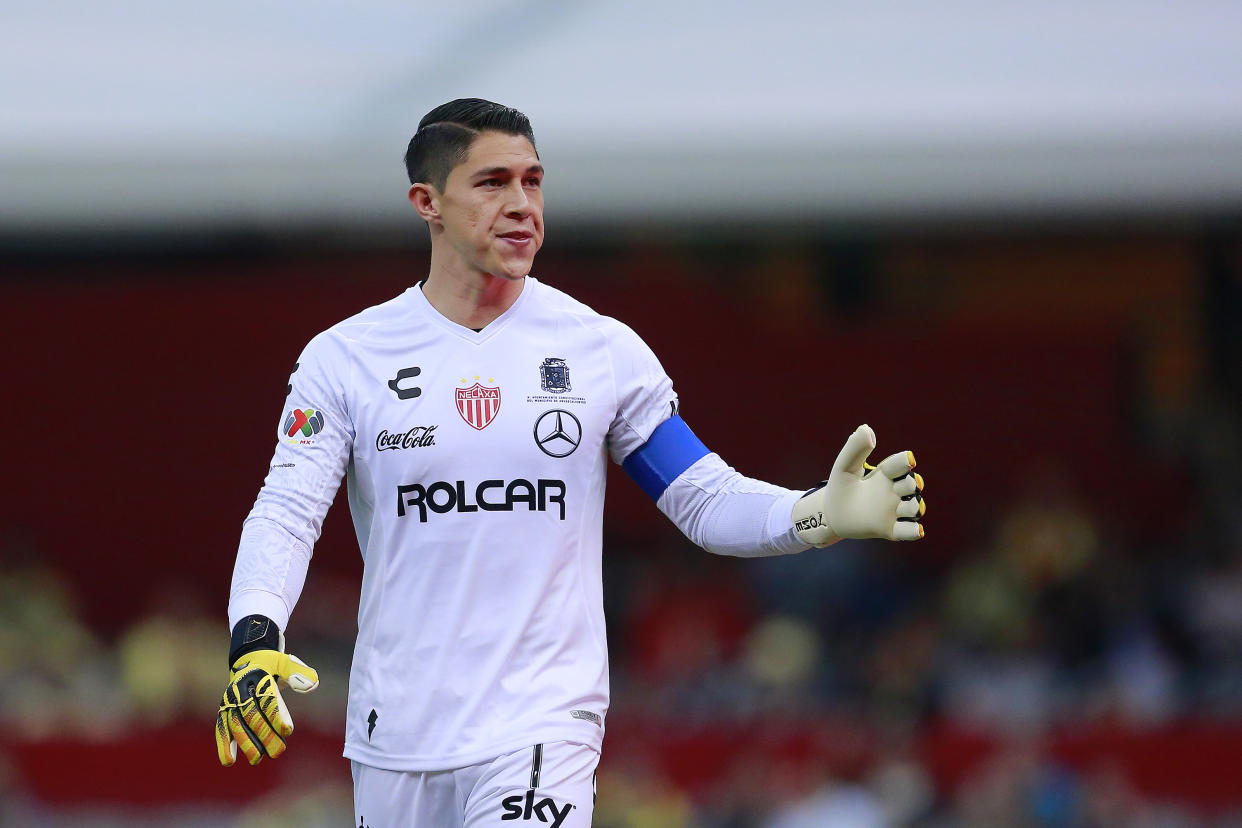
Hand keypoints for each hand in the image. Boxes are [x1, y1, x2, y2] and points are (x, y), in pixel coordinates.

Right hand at [215, 649, 318, 765]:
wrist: (250, 661)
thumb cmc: (273, 666)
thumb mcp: (287, 663)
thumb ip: (299, 673)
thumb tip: (313, 685)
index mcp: (257, 675)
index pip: (266, 698)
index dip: (275, 715)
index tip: (287, 731)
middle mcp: (239, 688)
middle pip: (251, 714)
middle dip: (264, 734)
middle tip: (278, 752)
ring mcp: (229, 701)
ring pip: (235, 724)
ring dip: (245, 743)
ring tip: (257, 759)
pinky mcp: (224, 711)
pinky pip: (222, 728)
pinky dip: (223, 744)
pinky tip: (229, 761)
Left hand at [792, 424, 925, 545]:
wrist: (830, 514)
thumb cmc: (840, 487)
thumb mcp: (844, 466)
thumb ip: (855, 448)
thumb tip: (866, 428)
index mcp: (885, 473)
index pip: (901, 464)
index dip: (905, 462)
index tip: (908, 460)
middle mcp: (893, 491)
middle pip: (913, 485)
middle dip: (912, 484)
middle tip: (903, 486)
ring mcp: (893, 511)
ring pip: (914, 508)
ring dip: (915, 507)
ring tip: (909, 506)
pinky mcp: (889, 529)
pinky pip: (908, 531)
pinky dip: (914, 531)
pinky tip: (916, 530)